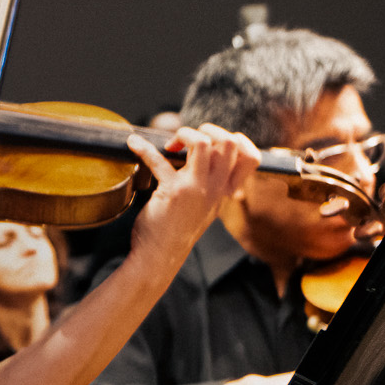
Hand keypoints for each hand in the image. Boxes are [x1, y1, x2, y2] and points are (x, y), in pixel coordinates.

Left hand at [126, 122, 260, 265]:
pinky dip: (143, 147)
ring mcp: (195, 189)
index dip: (237, 139)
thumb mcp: (204, 206)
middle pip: (229, 143)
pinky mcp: (172, 191)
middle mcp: (215, 188)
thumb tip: (204, 156)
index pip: (251, 157)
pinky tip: (133, 144)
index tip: (214, 140)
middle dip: (208, 129)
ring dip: (184, 134)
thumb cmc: (177, 228)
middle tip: (187, 139)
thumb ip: (209, 184)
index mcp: (224, 190)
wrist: (160, 255)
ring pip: (203, 143)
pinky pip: (158, 160)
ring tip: (171, 143)